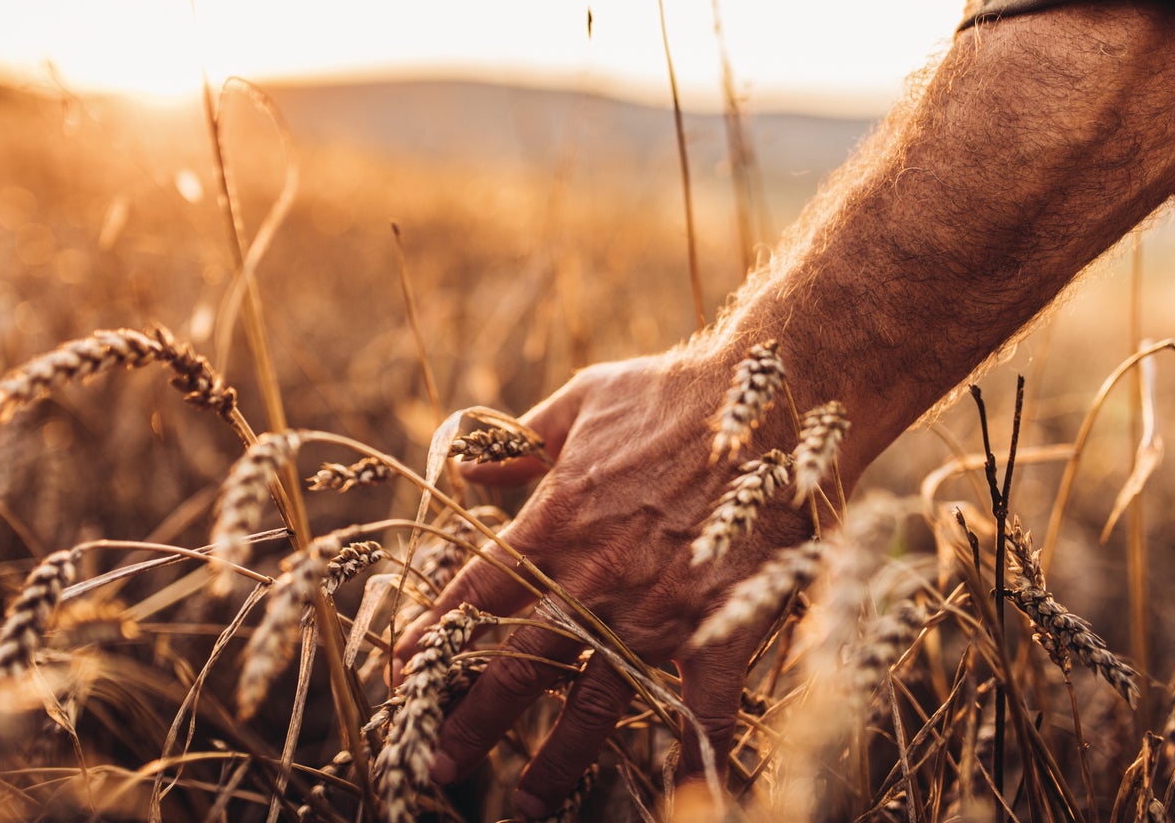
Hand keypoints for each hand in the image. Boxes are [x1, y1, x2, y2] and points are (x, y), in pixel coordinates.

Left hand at [392, 349, 809, 817]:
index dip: (434, 639)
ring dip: (557, 760)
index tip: (402, 675)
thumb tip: (465, 466)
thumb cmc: (673, 393)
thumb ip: (519, 441)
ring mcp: (660, 609)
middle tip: (435, 767)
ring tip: (527, 802)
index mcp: (556, 522)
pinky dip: (696, 751)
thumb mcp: (580, 401)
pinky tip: (687, 794)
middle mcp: (597, 578)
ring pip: (595, 703)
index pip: (476, 595)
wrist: (772, 394)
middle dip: (471, 722)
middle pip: (517, 667)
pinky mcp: (721, 623)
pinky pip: (706, 704)